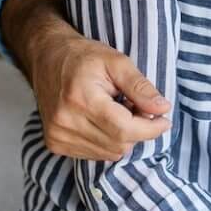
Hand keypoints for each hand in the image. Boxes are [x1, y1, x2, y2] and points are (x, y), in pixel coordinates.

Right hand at [31, 25, 171, 160]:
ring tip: (116, 112)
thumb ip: (140, 87)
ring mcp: (57, 135)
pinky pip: (95, 154)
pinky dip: (107, 142)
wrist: (46, 57)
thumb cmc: (83, 56)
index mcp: (81, 99)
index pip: (125, 129)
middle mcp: (65, 122)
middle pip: (119, 144)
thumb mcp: (116, 62)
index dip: (150, 128)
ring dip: (122, 137)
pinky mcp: (55, 143)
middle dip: (137, 130)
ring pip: (109, 153)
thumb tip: (162, 108)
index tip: (164, 119)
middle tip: (135, 107)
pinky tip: (102, 121)